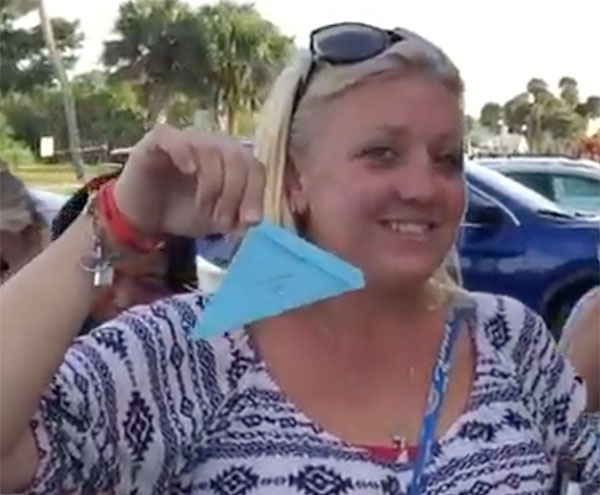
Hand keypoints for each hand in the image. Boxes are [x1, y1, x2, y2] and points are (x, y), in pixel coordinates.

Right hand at [113, 125, 264, 237]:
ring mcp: (185, 140)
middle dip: (234, 192)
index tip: (249, 222)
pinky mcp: (156, 142)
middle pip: (236, 156)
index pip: (254, 167)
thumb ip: (237, 218)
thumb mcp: (216, 220)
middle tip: (222, 220)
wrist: (143, 219)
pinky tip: (189, 171)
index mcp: (230, 161)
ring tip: (203, 208)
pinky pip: (174, 138)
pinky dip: (185, 153)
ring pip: (210, 150)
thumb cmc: (182, 213)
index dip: (255, 194)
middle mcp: (211, 145)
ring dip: (212, 185)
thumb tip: (252, 219)